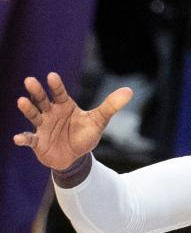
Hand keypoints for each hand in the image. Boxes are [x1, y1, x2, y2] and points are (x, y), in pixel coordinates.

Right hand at [13, 72, 131, 169]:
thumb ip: (111, 106)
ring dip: (28, 109)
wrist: (76, 157)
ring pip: (34, 115)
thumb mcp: (99, 121)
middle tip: (30, 81)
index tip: (52, 76)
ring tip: (22, 101)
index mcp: (64, 104)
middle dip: (36, 91)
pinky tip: (18, 138)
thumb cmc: (85, 134)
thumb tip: (129, 91)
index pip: (59, 92)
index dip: (55, 85)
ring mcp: (43, 126)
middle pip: (42, 99)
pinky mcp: (38, 142)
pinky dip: (24, 138)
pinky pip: (29, 138)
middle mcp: (51, 112)